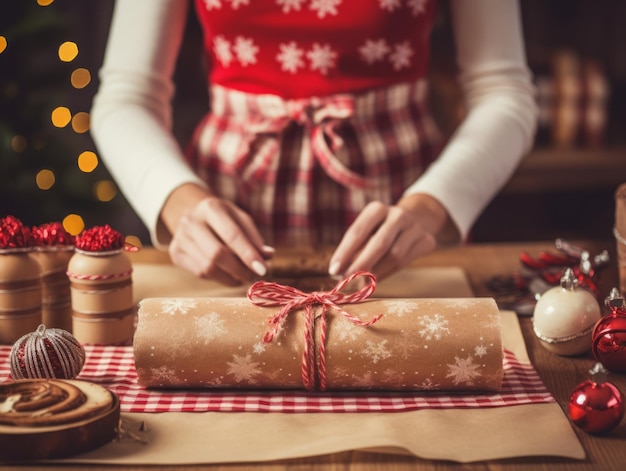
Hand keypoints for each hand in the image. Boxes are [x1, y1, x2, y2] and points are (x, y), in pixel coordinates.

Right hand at [163, 185, 270, 284]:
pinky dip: (219, 278)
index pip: (232, 234)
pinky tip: (229, 276)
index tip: (263, 269)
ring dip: (230, 277)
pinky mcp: (175, 253)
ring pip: (207, 268)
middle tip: (253, 276)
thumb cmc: (224, 219)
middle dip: (239, 269)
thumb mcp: (241, 220)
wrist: (194, 215)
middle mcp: (191, 221)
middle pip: (217, 254)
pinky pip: (200, 273)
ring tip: (243, 276)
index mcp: (211, 207)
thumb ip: (254, 238)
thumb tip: (267, 256)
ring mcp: (180, 238)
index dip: (248, 254)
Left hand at [328, 194, 450, 279]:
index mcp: (377, 209)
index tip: (333, 270)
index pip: (358, 231)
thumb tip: (339, 273)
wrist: (416, 220)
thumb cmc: (380, 230)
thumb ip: (354, 251)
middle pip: (379, 243)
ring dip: (376, 272)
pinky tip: (377, 278)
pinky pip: (406, 261)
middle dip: (361, 265)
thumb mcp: (366, 232)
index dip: (344, 252)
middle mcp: (398, 214)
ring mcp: (415, 226)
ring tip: (361, 282)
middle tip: (347, 281)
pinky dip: (388, 272)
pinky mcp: (427, 239)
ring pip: (395, 255)